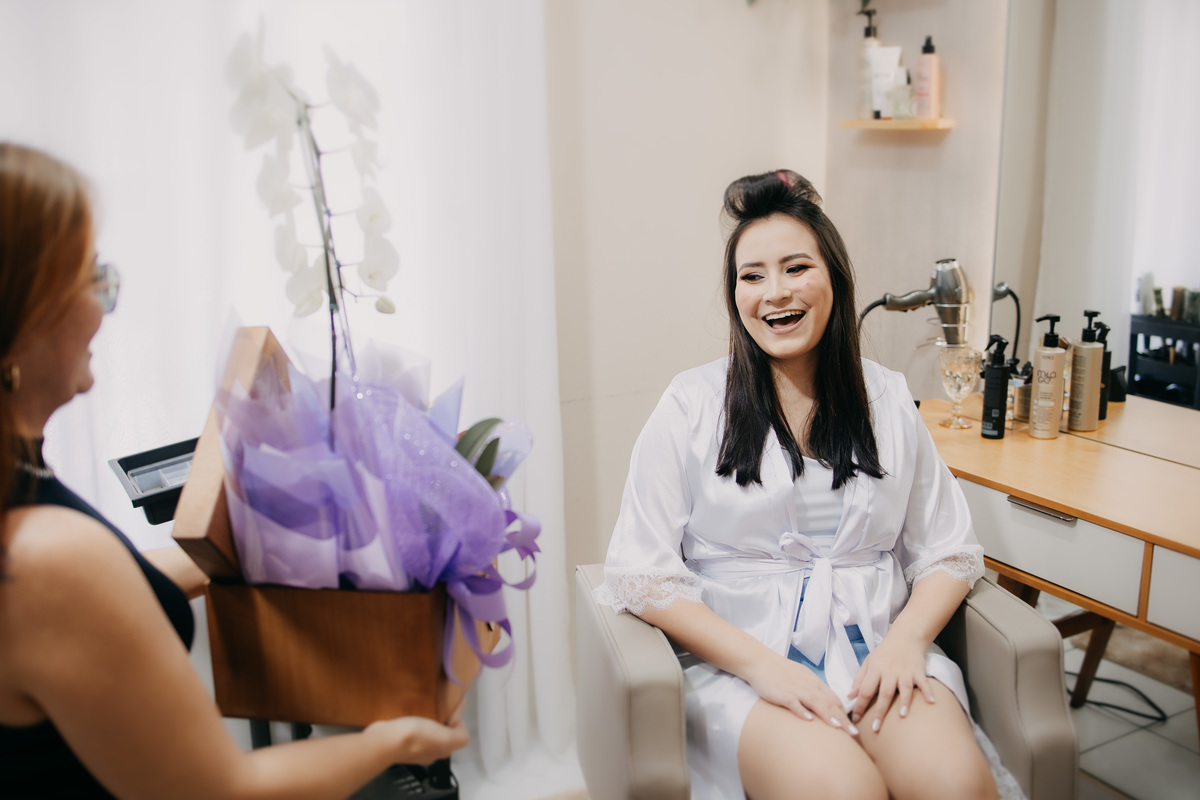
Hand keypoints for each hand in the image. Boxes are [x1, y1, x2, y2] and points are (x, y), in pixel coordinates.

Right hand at [367, 714, 469, 765]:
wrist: (385, 741)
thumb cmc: (416, 737)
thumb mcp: (446, 739)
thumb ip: (459, 737)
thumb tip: (459, 727)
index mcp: (441, 752)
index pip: (457, 736)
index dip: (457, 720)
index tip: (450, 707)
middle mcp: (429, 752)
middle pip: (442, 734)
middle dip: (443, 720)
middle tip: (438, 705)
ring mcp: (412, 747)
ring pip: (427, 731)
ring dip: (428, 719)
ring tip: (426, 707)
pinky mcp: (399, 740)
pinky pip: (411, 728)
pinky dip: (414, 720)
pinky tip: (412, 712)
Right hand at [744, 653, 858, 735]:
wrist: (760, 661)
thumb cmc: (780, 671)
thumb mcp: (801, 678)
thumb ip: (814, 690)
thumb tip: (825, 705)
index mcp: (814, 683)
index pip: (834, 699)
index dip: (845, 714)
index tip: (854, 729)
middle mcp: (808, 686)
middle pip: (829, 703)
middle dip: (843, 719)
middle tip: (855, 734)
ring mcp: (795, 689)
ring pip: (815, 702)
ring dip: (828, 715)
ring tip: (839, 728)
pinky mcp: (782, 693)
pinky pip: (793, 702)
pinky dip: (801, 711)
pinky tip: (808, 720)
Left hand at [846, 633, 934, 732]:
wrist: (905, 637)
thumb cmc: (884, 653)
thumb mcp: (868, 662)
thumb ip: (859, 679)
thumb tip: (849, 696)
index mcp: (875, 669)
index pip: (865, 690)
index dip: (860, 705)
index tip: (855, 719)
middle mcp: (890, 672)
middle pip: (884, 693)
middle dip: (880, 711)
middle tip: (876, 728)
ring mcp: (905, 672)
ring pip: (904, 688)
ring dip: (904, 701)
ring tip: (902, 715)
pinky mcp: (918, 671)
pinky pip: (924, 682)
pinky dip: (928, 691)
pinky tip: (931, 702)